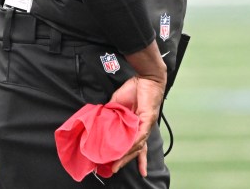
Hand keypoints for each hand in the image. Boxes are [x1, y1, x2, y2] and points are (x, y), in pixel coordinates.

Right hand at [107, 43, 166, 176]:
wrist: (145, 77)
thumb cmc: (133, 89)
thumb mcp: (118, 105)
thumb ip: (112, 115)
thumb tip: (101, 122)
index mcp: (137, 126)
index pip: (138, 145)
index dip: (137, 158)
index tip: (137, 171)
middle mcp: (143, 128)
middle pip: (137, 149)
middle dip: (126, 160)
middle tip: (114, 169)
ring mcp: (146, 124)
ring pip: (138, 144)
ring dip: (127, 154)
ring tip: (116, 163)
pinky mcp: (148, 119)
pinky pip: (140, 134)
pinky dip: (134, 142)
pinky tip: (127, 149)